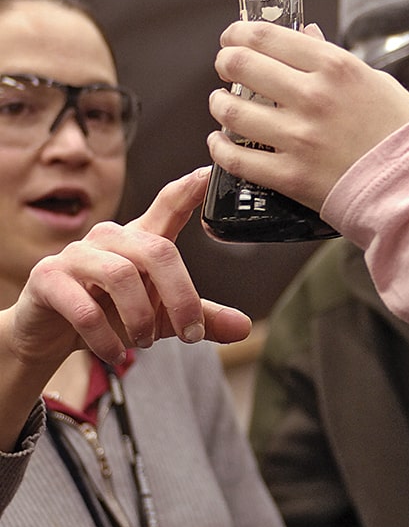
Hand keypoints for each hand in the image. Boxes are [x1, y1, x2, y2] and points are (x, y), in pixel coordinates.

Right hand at [7, 167, 249, 368]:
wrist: (49, 333)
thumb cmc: (112, 312)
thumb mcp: (162, 317)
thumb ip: (200, 318)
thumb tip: (243, 327)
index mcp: (141, 240)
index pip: (168, 206)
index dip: (188, 190)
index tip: (209, 174)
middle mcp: (110, 238)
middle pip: (158, 251)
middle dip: (180, 297)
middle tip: (189, 333)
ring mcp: (76, 255)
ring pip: (121, 275)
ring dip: (141, 318)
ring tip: (145, 341)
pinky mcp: (48, 279)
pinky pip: (84, 308)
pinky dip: (106, 337)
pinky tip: (115, 353)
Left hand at [208, 22, 408, 211]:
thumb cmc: (401, 133)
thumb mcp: (375, 83)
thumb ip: (334, 59)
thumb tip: (305, 34)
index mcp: (335, 67)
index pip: (268, 36)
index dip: (239, 33)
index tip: (234, 38)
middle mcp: (312, 97)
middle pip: (242, 66)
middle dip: (226, 63)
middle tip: (227, 68)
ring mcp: (299, 138)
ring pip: (232, 111)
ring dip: (220, 104)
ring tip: (223, 105)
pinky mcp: (291, 176)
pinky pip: (237, 158)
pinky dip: (220, 148)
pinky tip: (220, 142)